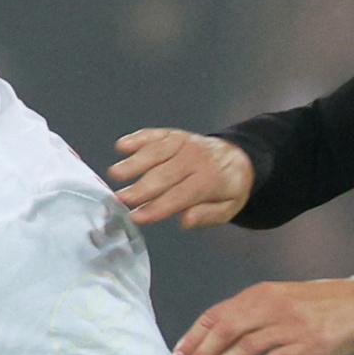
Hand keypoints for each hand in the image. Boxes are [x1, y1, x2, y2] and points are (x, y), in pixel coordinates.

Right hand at [110, 129, 252, 227]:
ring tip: (115, 174)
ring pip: (157, 152)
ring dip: (135, 162)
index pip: (180, 195)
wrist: (238, 157)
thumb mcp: (228, 209)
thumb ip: (207, 215)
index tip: (137, 216)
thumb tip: (185, 220)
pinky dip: (138, 138)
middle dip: (141, 187)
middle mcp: (195, 158)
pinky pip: (155, 135)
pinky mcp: (172, 134)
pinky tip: (122, 146)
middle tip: (120, 199)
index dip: (157, 207)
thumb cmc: (227, 188)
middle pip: (164, 174)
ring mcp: (183, 143)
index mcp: (210, 180)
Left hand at [173, 279, 353, 354]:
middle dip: (201, 352)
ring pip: (244, 346)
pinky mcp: (306, 345)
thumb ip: (254, 315)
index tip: (179, 354)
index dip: (194, 336)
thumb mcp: (283, 300)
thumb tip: (221, 335)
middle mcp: (271, 307)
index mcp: (261, 295)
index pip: (217, 314)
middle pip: (225, 330)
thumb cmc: (321, 305)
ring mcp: (289, 326)